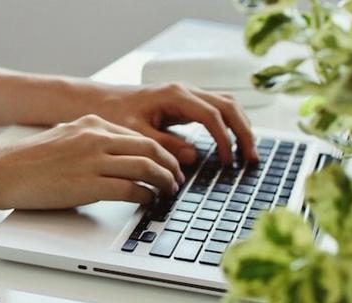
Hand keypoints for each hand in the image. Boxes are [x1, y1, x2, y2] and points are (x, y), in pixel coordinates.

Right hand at [0, 114, 184, 208]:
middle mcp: (96, 137)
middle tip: (177, 179)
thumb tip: (119, 159)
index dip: (161, 152)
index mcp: (93, 124)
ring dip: (163, 181)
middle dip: (170, 166)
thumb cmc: (30, 160)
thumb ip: (93, 142)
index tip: (168, 163)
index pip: (140, 136)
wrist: (1, 171)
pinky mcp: (88, 184)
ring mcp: (93, 160)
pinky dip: (145, 196)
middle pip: (150, 149)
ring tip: (169, 192)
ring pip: (146, 167)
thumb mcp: (67, 137)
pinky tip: (148, 201)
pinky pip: (130, 189)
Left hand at [92, 83, 258, 164]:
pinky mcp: (186, 103)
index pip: (212, 116)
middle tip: (251, 159)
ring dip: (241, 127)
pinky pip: (217, 109)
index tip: (228, 162)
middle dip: (243, 132)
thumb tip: (192, 157)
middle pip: (228, 106)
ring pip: (227, 104)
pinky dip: (230, 125)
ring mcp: (188, 95)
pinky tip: (233, 143)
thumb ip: (163, 145)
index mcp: (174, 95)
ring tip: (249, 153)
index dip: (224, 140)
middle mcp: (185, 90)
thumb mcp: (135, 134)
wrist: (99, 101)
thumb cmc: (113, 114)